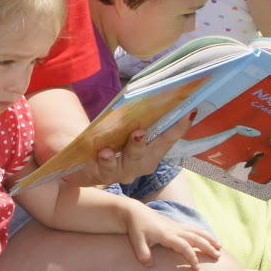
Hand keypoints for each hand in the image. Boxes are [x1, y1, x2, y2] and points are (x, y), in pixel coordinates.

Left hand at [62, 110, 195, 188]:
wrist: (81, 163)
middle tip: (140, 132)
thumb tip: (153, 93)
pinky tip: (101, 153)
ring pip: (122, 166)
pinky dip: (101, 162)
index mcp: (149, 155)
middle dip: (142, 144)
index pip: (165, 141)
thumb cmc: (110, 141)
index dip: (178, 129)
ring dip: (120, 155)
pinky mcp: (97, 176)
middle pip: (145, 156)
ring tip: (113, 147)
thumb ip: (138, 117)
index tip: (189, 112)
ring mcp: (118, 173)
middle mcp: (137, 167)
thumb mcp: (124, 128)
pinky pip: (100, 170)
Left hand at [121, 202, 220, 268]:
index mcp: (167, 235)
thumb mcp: (137, 242)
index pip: (184, 246)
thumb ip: (143, 254)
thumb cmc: (136, 228)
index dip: (191, 257)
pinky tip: (208, 239)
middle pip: (195, 238)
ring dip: (208, 239)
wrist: (134, 212)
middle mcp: (174, 229)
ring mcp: (176, 226)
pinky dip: (202, 234)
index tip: (196, 268)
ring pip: (196, 232)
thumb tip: (149, 266)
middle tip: (217, 256)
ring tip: (219, 247)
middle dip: (207, 247)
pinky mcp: (175, 225)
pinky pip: (192, 229)